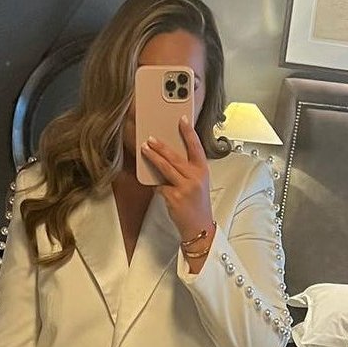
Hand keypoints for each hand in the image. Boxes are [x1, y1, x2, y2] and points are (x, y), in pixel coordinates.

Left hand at [141, 116, 214, 246]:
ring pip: (165, 167)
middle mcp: (195, 177)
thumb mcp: (198, 184)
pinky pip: (160, 186)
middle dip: (161, 146)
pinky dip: (155, 184)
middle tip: (150, 137)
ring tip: (144, 149)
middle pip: (175, 156)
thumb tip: (169, 157)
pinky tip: (152, 182)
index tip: (182, 119)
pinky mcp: (174, 197)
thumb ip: (187, 170)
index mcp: (203, 171)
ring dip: (153, 157)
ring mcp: (185, 187)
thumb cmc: (197, 205)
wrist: (199, 227)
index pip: (196, 147)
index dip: (189, 132)